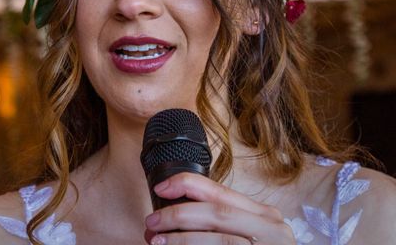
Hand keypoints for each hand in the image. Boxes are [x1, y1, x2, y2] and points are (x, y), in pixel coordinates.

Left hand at [143, 173, 294, 244]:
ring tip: (157, 241)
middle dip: (179, 214)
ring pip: (220, 240)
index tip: (161, 188)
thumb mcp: (248, 234)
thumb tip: (171, 214)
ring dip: (182, 240)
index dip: (188, 185)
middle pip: (218, 214)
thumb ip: (219, 221)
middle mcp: (272, 230)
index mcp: (264, 216)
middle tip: (152, 221)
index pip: (221, 192)